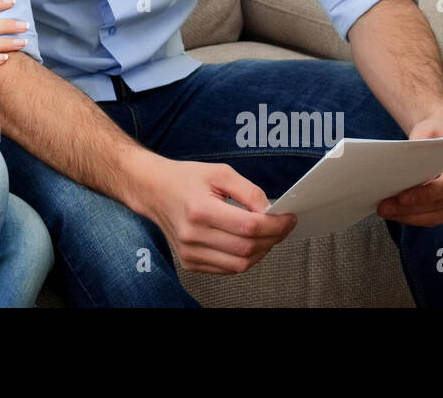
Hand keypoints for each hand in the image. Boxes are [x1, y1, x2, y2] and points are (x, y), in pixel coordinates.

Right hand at [134, 156, 296, 274]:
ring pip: (240, 264)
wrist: (153, 191)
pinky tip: (248, 244)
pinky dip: (244, 259)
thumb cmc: (185, 179)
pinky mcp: (189, 262)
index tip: (289, 218)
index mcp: (200, 210)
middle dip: (273, 238)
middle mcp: (192, 235)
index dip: (275, 225)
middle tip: (282, 227)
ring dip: (262, 251)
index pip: (248, 227)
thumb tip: (271, 212)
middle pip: (247, 248)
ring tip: (267, 235)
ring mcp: (189, 252)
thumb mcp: (220, 173)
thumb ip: (249, 191)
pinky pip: (227, 269)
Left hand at [377, 116, 442, 226]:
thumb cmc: (434, 134)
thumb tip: (402, 165)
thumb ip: (418, 145)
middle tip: (384, 208)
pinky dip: (416, 218)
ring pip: (439, 216)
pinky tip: (398, 213)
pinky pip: (438, 218)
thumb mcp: (425, 130)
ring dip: (410, 217)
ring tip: (386, 211)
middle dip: (411, 209)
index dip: (426, 195)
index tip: (401, 198)